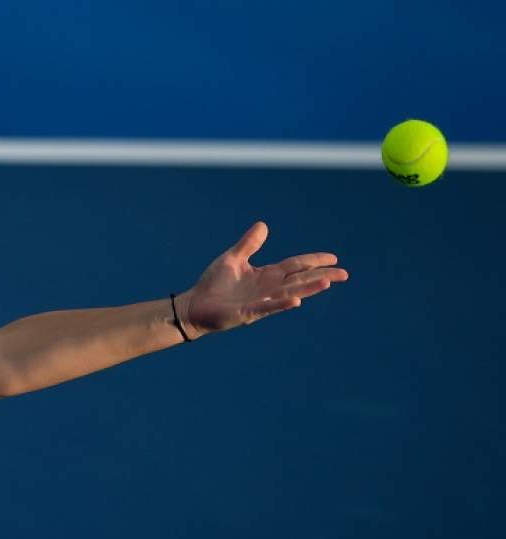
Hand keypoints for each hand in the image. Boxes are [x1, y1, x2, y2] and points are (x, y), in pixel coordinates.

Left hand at [180, 221, 348, 337]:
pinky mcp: (247, 313)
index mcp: (266, 275)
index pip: (296, 265)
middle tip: (345, 274)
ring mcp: (260, 302)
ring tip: (328, 282)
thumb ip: (249, 244)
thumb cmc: (213, 285)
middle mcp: (268, 289)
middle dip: (321, 276)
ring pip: (289, 293)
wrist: (194, 305)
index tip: (334, 258)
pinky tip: (296, 301)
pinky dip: (281, 304)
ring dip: (308, 288)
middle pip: (300, 280)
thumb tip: (264, 225)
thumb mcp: (233, 258)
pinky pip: (267, 308)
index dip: (314, 260)